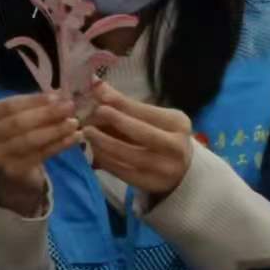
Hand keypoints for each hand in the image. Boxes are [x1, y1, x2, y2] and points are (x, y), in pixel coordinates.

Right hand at [0, 91, 81, 216]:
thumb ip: (35, 106)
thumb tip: (61, 96)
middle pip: (19, 123)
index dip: (35, 101)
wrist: (8, 166)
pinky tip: (74, 138)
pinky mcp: (13, 170)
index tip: (58, 97)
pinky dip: (59, 146)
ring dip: (55, 131)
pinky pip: (40, 155)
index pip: (10, 105)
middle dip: (47, 114)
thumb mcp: (18, 115)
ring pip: (30, 140)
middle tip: (70, 108)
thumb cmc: (15, 133)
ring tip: (74, 123)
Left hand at [83, 82, 193, 199]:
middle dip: (115, 123)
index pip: (147, 112)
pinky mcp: (152, 185)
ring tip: (88, 133)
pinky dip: (106, 160)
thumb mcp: (151, 118)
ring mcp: (165, 169)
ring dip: (104, 143)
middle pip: (142, 133)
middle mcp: (176, 146)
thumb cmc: (161, 136)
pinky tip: (95, 152)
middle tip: (92, 117)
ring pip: (130, 155)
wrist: (180, 170)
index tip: (99, 97)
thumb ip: (125, 104)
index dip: (122, 104)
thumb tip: (95, 84)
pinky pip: (124, 172)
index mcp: (178, 123)